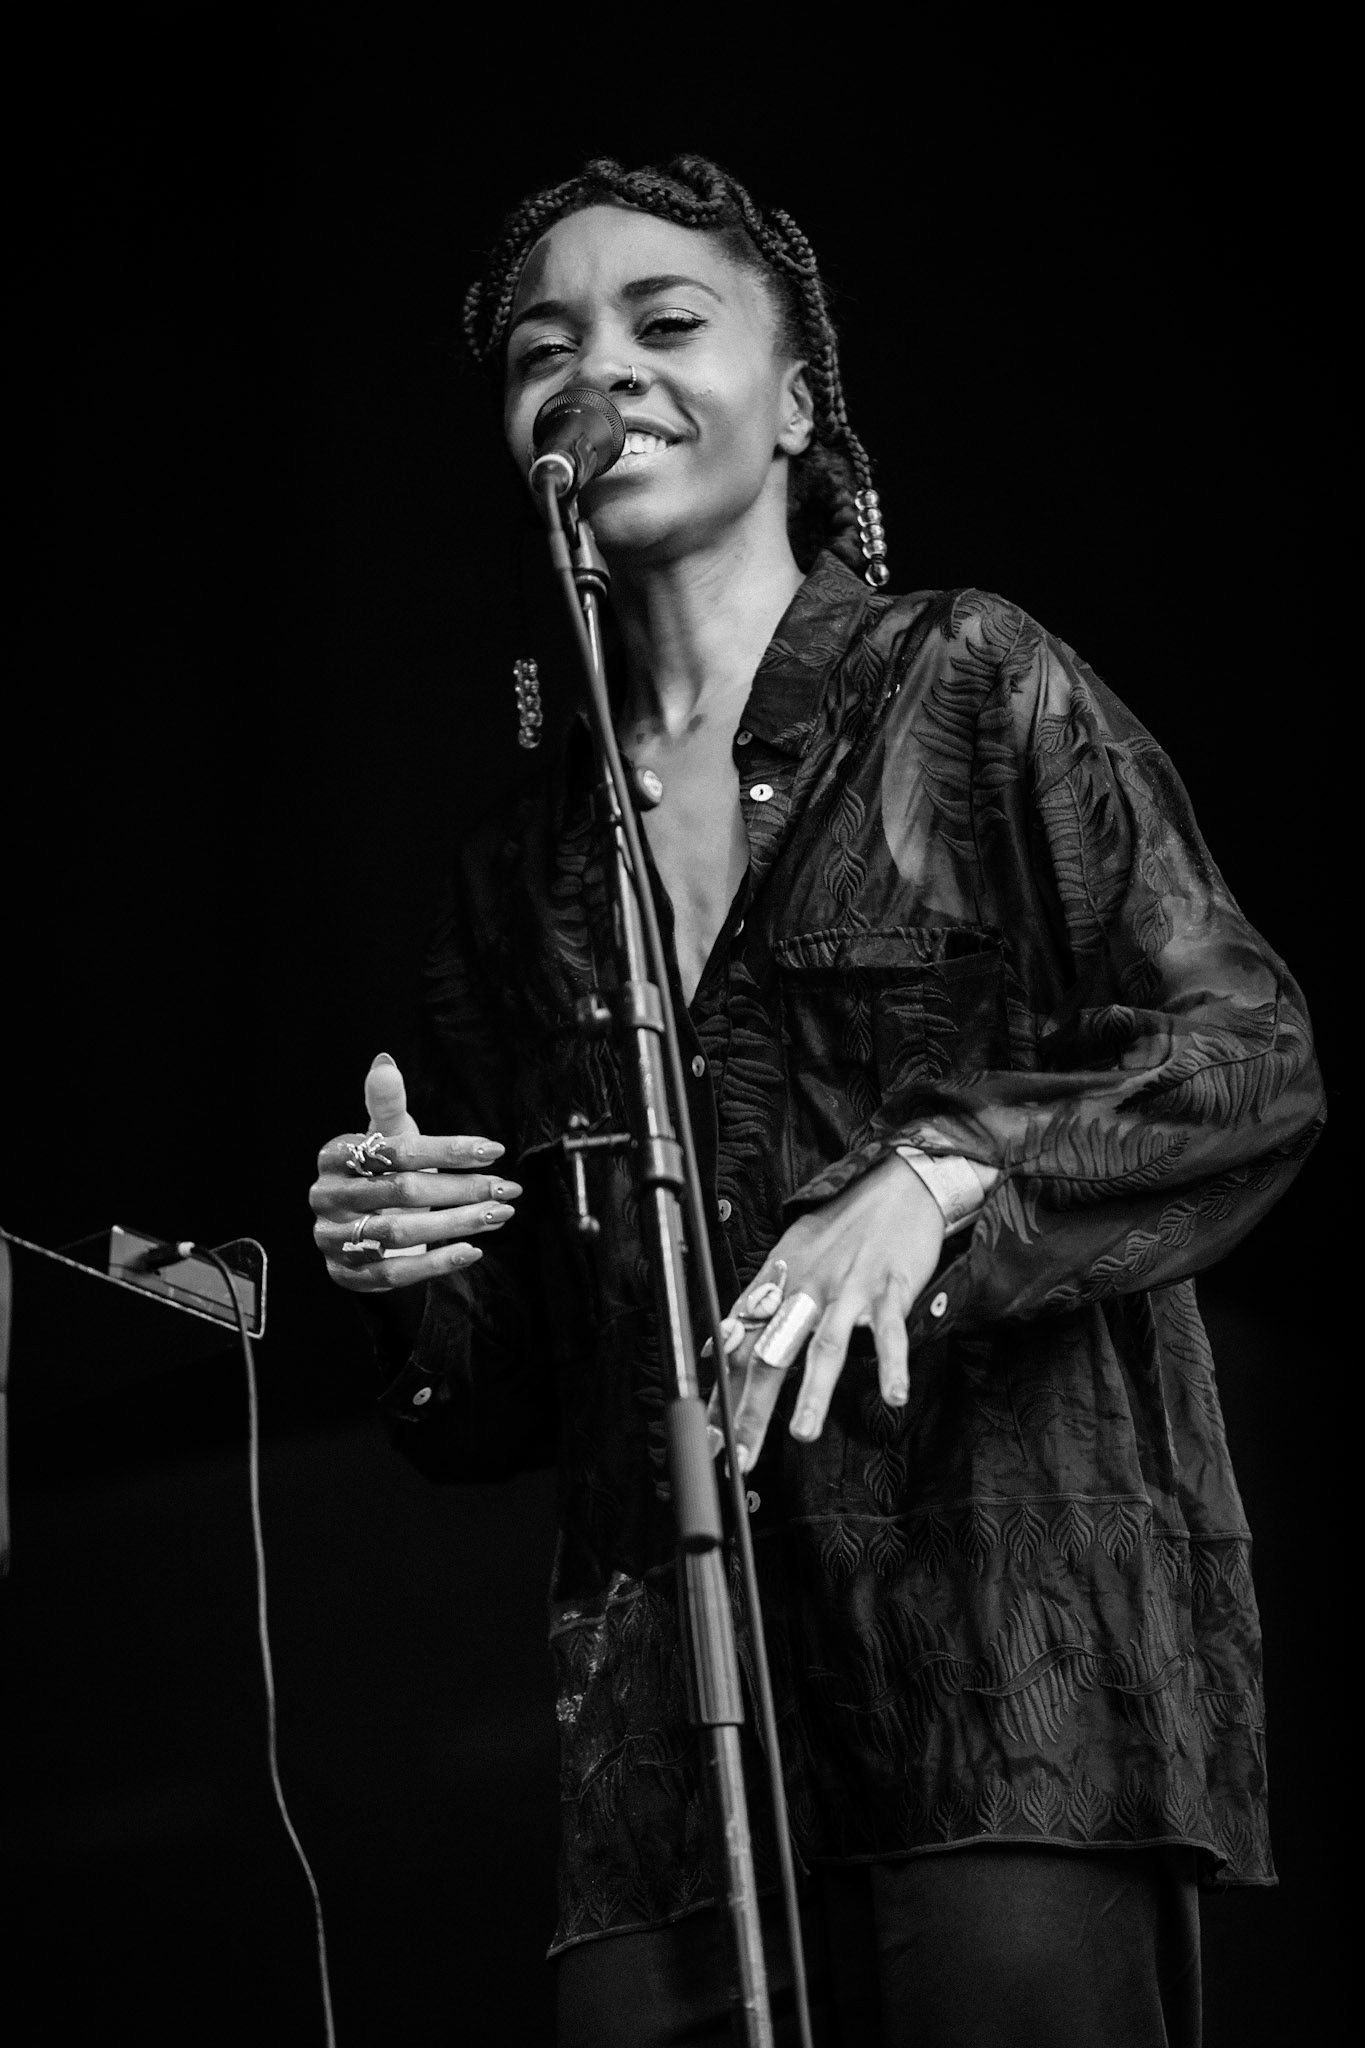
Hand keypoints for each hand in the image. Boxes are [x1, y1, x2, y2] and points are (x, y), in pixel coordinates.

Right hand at [310, 1053, 521, 1292]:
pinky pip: (393, 1273)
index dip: (447, 1150)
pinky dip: (437, 1263)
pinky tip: (473, 1251)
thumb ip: (387, 1104)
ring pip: (399, 1232)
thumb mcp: (384, 1136)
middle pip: (401, 1192)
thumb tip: (385, 1061)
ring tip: (499, 1214)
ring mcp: (331, 1238)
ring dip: (456, 1224)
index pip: (396, 1151)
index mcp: (335, 1155)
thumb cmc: (379, 1171)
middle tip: (507, 1189)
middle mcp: (326, 1196)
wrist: (356, 1226)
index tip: (495, 1150)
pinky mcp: (345, 1274)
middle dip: (461, 1190)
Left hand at [706, 1156, 943, 1470]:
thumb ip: (761, 1305)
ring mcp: (848, 1290)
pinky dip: (892, 1365)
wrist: (896, 1186)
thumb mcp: (791, 1258)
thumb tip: (720, 1344)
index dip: (721, 1393)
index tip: (710, 1437)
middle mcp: (805, 1290)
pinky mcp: (890, 1288)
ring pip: (824, 1346)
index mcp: (778, 1286)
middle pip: (771, 1355)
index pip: (739, 1346)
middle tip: (738, 1457)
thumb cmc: (842, 1229)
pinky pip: (889, 1332)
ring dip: (812, 1392)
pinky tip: (893, 1397)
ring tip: (801, 1434)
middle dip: (751, 1410)